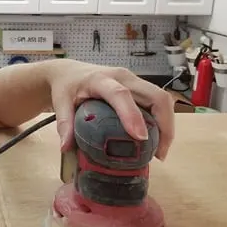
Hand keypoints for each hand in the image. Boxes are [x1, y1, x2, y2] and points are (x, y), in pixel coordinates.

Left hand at [48, 60, 174, 160]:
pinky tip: (156, 141)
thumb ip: (64, 124)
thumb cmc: (66, 86)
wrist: (69, 72)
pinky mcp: (139, 88)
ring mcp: (134, 81)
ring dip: (167, 125)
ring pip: (162, 99)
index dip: (133, 115)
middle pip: (155, 95)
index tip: (141, 138)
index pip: (121, 94)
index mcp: (101, 79)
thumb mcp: (60, 103)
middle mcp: (123, 77)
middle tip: (159, 153)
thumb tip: (66, 148)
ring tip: (159, 152)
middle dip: (165, 124)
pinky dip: (162, 122)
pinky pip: (157, 103)